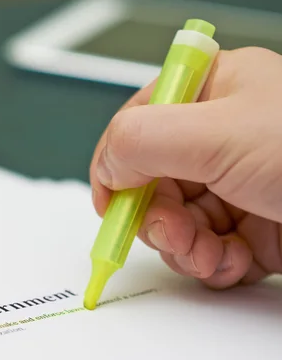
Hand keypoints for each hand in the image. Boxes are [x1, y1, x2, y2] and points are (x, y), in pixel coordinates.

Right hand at [90, 47, 281, 287]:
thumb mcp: (218, 134)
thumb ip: (142, 141)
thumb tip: (106, 165)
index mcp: (212, 94)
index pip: (138, 127)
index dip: (116, 167)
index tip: (109, 205)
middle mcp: (220, 139)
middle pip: (153, 184)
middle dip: (156, 218)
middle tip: (169, 233)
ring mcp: (236, 185)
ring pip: (178, 223)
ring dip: (183, 248)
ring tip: (206, 253)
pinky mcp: (253, 227)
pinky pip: (208, 249)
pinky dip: (212, 264)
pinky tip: (230, 263)